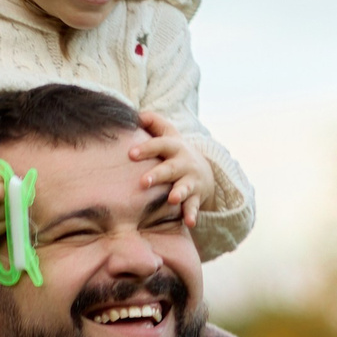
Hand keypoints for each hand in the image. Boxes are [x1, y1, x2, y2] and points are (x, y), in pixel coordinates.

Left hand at [131, 112, 208, 227]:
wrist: (205, 171)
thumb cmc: (175, 152)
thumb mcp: (168, 135)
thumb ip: (154, 123)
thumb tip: (135, 113)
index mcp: (174, 147)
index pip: (160, 145)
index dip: (146, 148)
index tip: (131, 154)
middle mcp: (184, 163)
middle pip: (170, 168)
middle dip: (158, 174)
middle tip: (143, 182)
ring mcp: (191, 181)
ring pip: (184, 187)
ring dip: (179, 193)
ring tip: (172, 199)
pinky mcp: (196, 197)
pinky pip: (193, 206)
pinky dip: (192, 214)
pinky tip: (189, 222)